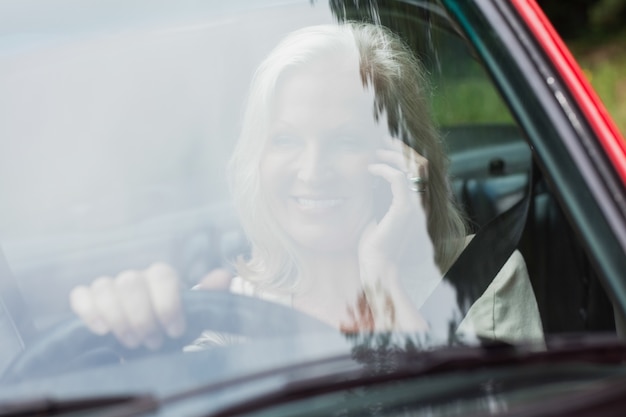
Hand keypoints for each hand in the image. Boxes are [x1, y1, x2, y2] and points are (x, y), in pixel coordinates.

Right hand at [69, 265, 233, 348]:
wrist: (145, 346)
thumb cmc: (169, 329)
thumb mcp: (192, 317)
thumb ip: (207, 296)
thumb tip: (223, 276)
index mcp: (161, 277)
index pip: (162, 275)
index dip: (168, 303)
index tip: (175, 331)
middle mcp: (134, 278)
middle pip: (131, 282)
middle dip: (142, 317)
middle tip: (152, 342)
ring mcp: (109, 287)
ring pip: (105, 287)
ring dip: (118, 318)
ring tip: (131, 343)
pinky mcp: (86, 300)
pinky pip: (80, 294)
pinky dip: (88, 310)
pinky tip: (101, 330)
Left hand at [358, 137, 433, 276]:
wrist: (377, 267)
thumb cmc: (374, 244)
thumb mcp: (379, 212)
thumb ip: (382, 195)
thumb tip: (372, 176)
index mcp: (418, 203)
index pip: (420, 169)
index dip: (405, 153)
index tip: (386, 145)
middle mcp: (421, 203)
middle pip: (420, 163)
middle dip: (401, 148)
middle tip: (382, 139)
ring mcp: (415, 206)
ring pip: (413, 167)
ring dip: (393, 155)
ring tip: (375, 151)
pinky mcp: (403, 210)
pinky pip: (399, 179)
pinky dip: (384, 170)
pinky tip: (370, 169)